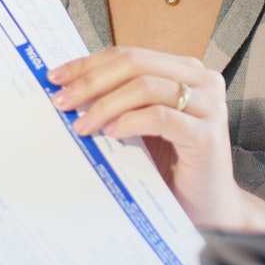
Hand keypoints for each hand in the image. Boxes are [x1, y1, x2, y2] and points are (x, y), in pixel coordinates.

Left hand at [49, 46, 264, 235]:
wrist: (207, 208)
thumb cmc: (170, 165)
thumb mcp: (140, 125)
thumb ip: (118, 101)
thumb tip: (67, 88)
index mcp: (183, 69)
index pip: (128, 55)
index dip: (89, 63)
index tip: (55, 77)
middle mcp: (201, 79)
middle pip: (135, 64)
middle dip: (91, 81)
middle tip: (62, 101)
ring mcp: (208, 105)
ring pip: (146, 87)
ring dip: (106, 104)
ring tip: (81, 125)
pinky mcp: (207, 134)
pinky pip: (160, 117)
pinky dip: (130, 121)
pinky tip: (111, 133)